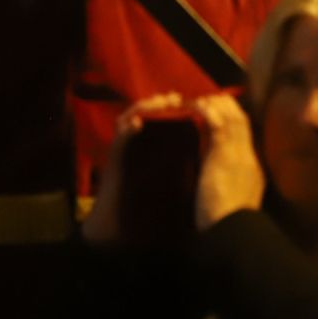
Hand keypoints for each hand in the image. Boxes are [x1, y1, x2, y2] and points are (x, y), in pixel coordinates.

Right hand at [83, 92, 183, 244]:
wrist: (120, 221)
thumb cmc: (144, 199)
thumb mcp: (168, 174)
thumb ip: (181, 157)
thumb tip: (204, 145)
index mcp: (148, 144)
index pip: (158, 118)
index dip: (171, 108)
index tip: (188, 101)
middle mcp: (134, 142)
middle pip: (143, 112)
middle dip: (158, 102)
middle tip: (174, 97)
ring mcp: (122, 148)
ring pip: (129, 118)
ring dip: (143, 108)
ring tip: (159, 102)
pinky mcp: (113, 159)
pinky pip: (119, 140)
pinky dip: (127, 130)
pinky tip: (137, 123)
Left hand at [193, 93, 265, 230]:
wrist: (231, 231)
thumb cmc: (225, 222)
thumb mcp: (229, 196)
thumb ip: (222, 175)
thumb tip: (210, 160)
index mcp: (253, 168)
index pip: (247, 136)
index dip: (233, 121)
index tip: (220, 113)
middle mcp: (250, 156)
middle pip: (243, 121)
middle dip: (227, 107)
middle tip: (208, 100)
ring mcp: (239, 153)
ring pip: (233, 117)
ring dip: (216, 104)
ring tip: (199, 100)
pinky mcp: (224, 153)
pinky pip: (217, 122)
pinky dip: (207, 110)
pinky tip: (195, 106)